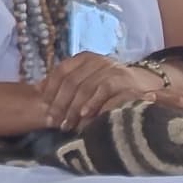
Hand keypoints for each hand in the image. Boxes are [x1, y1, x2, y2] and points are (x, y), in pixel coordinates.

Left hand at [33, 52, 154, 131]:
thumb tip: (37, 90)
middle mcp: (97, 60)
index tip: (44, 108)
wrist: (145, 85)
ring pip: (85, 87)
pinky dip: (92, 103)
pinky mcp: (122, 79)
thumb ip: (68, 84)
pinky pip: (103, 90)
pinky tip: (85, 116)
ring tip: (67, 125)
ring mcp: (110, 68)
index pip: (61, 71)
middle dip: (60, 104)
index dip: (50, 89)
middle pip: (71, 81)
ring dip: (73, 108)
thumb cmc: (111, 88)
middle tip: (53, 122)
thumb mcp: (88, 81)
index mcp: (85, 58)